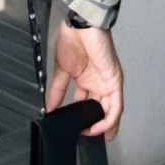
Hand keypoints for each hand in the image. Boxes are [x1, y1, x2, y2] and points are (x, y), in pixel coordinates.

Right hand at [46, 22, 123, 140]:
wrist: (80, 27)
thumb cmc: (70, 42)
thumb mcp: (61, 69)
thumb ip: (58, 90)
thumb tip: (49, 107)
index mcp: (85, 79)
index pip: (86, 102)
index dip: (82, 116)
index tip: (74, 128)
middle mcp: (98, 83)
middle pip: (101, 108)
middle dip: (96, 124)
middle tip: (86, 137)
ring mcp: (108, 83)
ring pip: (111, 110)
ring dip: (104, 125)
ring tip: (94, 136)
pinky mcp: (115, 83)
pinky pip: (116, 106)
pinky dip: (110, 119)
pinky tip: (100, 128)